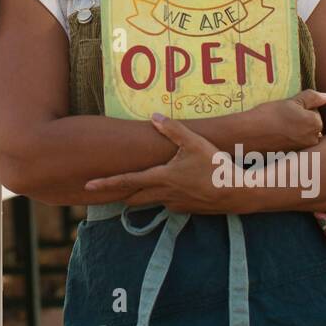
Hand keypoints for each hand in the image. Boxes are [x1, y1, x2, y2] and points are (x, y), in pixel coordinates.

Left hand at [84, 113, 237, 214]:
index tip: (87, 186)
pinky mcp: (187, 210)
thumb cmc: (215, 166)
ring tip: (132, 188)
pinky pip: (168, 203)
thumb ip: (172, 129)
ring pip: (150, 201)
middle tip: (105, 189)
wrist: (238, 193)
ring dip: (140, 195)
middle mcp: (163, 195)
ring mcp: (175, 204)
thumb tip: (153, 116)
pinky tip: (170, 187)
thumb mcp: (194, 143)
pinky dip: (162, 196)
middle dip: (119, 193)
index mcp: (160, 178)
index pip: (125, 181)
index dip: (105, 184)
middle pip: (133, 196)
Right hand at [248, 89, 325, 151]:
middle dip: (300, 123)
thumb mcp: (291, 101)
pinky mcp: (292, 158)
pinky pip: (294, 147)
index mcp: (315, 124)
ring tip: (277, 128)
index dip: (301, 109)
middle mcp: (313, 140)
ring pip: (302, 137)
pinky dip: (287, 142)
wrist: (248, 135)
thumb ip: (312, 97)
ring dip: (294, 133)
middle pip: (310, 127)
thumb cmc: (269, 115)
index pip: (315, 113)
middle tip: (282, 119)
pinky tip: (275, 138)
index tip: (287, 110)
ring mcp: (302, 150)